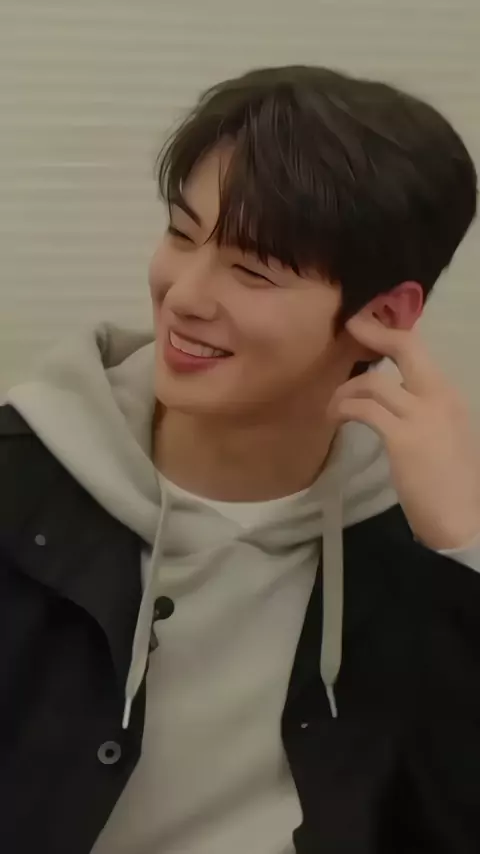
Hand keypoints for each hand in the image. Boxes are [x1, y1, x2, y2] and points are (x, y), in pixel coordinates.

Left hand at [328, 315, 479, 550]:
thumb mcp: (443, 435)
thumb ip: (422, 412)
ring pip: (374, 383)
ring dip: (346, 390)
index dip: (392, 333)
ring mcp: (422, 416)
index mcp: (449, 396)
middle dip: (375, 333)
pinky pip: (364, 410)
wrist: (463, 519)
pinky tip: (335, 418)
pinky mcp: (402, 439)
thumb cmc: (452, 482)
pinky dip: (344, 409)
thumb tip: (391, 398)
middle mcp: (439, 398)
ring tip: (333, 406)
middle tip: (352, 328)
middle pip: (407, 347)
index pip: (421, 351)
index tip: (368, 324)